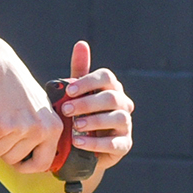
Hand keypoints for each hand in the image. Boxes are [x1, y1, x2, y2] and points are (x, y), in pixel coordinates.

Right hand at [0, 44, 62, 171]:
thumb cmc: (14, 85)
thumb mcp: (38, 109)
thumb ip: (40, 131)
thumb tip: (35, 157)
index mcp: (53, 127)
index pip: (43, 163)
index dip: (26, 166)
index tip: (16, 162)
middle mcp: (40, 128)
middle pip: (13, 160)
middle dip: (1, 148)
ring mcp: (21, 127)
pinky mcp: (2, 125)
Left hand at [56, 40, 132, 173]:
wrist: (79, 148)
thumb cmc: (79, 114)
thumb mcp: (76, 93)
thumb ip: (79, 71)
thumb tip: (81, 44)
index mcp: (112, 88)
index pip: (107, 77)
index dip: (88, 82)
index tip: (69, 91)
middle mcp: (123, 104)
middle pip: (111, 98)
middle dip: (87, 103)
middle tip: (66, 110)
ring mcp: (126, 125)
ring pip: (117, 118)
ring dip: (94, 121)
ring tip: (75, 126)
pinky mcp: (124, 145)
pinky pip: (114, 143)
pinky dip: (95, 143)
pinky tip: (78, 142)